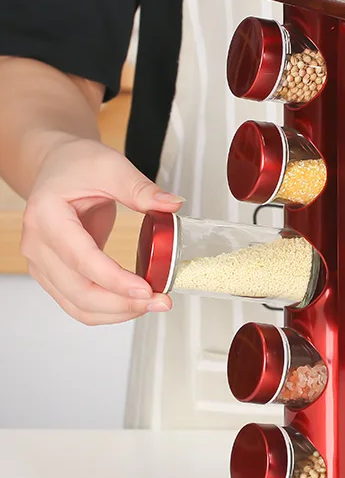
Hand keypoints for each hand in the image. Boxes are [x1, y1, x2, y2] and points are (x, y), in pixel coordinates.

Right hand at [21, 132, 180, 324]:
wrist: (57, 166)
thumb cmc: (77, 165)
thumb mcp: (111, 166)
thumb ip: (140, 188)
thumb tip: (172, 203)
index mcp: (47, 217)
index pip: (81, 259)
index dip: (114, 279)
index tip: (146, 290)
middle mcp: (38, 246)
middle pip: (79, 291)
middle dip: (122, 303)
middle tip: (161, 300)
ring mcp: (44, 264)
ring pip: (78, 305)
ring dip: (118, 312)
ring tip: (154, 304)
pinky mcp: (56, 275)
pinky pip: (79, 304)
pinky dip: (109, 311)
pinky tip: (135, 304)